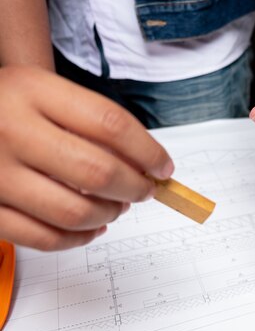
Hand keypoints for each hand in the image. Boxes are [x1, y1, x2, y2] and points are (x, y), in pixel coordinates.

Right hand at [0, 66, 173, 250]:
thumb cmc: (6, 107)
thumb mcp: (44, 92)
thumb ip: (91, 121)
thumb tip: (147, 163)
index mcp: (32, 91)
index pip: (111, 124)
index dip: (148, 152)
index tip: (163, 167)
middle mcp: (11, 130)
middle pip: (98, 172)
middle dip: (136, 188)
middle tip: (145, 189)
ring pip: (75, 212)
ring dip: (110, 214)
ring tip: (118, 206)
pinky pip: (43, 238)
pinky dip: (78, 238)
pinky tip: (92, 227)